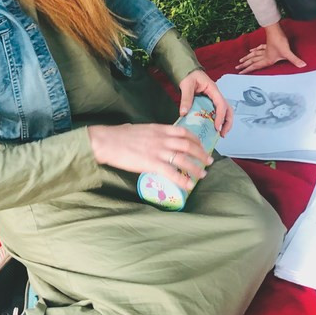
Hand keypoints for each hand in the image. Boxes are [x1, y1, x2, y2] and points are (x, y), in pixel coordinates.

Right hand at [87, 123, 213, 189]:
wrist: (107, 141)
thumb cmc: (119, 135)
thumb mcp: (140, 129)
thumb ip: (152, 133)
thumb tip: (154, 138)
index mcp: (159, 129)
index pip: (183, 132)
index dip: (195, 140)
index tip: (201, 145)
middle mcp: (162, 139)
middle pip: (188, 145)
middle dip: (201, 153)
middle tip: (209, 161)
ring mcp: (158, 151)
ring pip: (183, 159)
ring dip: (196, 167)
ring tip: (203, 175)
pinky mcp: (151, 163)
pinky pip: (172, 173)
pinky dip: (183, 179)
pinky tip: (189, 185)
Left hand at [177, 69, 233, 135]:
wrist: (188, 72)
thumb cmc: (189, 76)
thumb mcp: (186, 85)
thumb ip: (186, 98)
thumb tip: (184, 113)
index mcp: (213, 89)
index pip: (221, 104)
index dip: (220, 116)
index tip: (216, 127)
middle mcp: (216, 95)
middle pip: (228, 109)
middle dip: (227, 122)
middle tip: (222, 134)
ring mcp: (214, 99)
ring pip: (225, 112)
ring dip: (225, 123)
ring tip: (220, 134)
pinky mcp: (210, 103)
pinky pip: (217, 112)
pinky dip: (218, 121)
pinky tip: (213, 128)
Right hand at [236, 23, 306, 73]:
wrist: (276, 29)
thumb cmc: (280, 41)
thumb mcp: (287, 52)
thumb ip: (295, 60)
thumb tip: (303, 66)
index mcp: (267, 59)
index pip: (255, 66)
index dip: (247, 70)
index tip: (239, 73)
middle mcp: (264, 55)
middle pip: (252, 61)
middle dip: (244, 65)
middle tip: (237, 68)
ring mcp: (265, 49)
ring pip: (253, 55)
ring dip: (247, 58)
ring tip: (241, 60)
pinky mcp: (267, 44)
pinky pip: (258, 48)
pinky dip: (254, 50)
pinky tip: (252, 50)